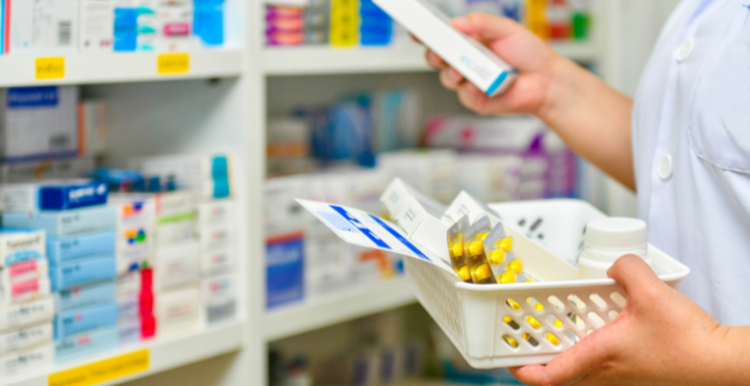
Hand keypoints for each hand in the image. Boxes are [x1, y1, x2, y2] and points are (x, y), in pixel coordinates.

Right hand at [424, 13, 561, 115]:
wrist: (547, 80)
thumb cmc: (529, 54)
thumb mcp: (506, 29)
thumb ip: (481, 23)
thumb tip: (456, 23)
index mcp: (470, 42)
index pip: (442, 37)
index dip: (426, 34)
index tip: (416, 29)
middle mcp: (466, 61)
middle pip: (436, 58)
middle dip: (433, 54)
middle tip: (438, 50)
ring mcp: (469, 81)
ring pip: (446, 77)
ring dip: (451, 72)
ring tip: (462, 68)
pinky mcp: (475, 99)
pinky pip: (463, 94)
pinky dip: (469, 88)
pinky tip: (479, 84)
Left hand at [509, 255, 748, 385]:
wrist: (722, 364)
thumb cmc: (689, 343)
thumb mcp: (650, 291)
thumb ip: (625, 268)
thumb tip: (616, 263)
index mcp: (597, 358)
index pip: (546, 377)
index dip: (520, 368)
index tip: (507, 356)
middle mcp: (605, 374)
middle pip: (558, 375)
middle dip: (539, 358)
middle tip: (528, 337)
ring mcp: (621, 379)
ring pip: (579, 372)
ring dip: (564, 354)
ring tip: (557, 330)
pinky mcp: (636, 375)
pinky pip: (600, 367)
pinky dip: (589, 351)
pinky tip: (599, 329)